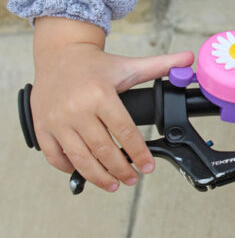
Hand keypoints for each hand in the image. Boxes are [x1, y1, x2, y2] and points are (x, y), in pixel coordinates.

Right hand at [32, 17, 193, 191]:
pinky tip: (84, 172)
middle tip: (133, 179)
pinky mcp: (42, 126)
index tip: (148, 167)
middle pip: (103, 149)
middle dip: (121, 169)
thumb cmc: (96, 64)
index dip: (139, 153)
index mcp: (100, 95)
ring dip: (98, 176)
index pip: (125, 131)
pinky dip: (69, 168)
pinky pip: (54, 155)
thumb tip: (189, 60)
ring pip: (80, 158)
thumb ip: (160, 66)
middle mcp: (77, 109)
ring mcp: (57, 120)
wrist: (58, 54)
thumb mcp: (129, 65)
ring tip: (113, 184)